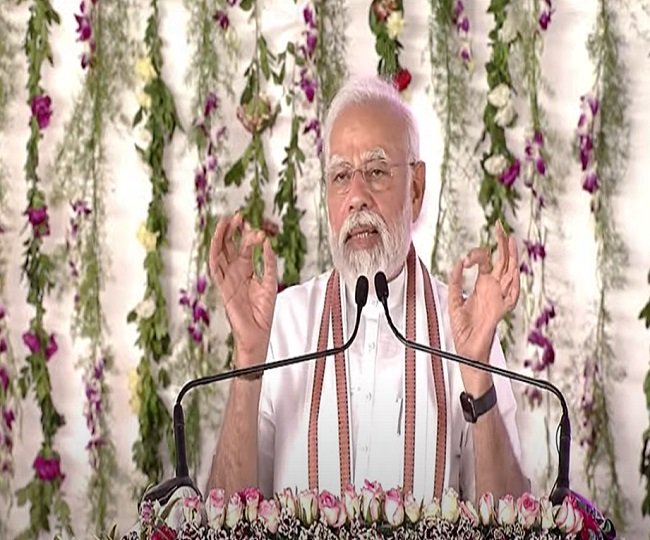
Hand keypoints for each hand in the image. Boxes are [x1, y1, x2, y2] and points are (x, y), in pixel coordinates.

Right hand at [209, 213, 277, 363]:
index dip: (247, 235)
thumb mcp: (271, 282)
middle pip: (229, 246)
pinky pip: (215, 268)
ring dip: (221, 237)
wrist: (257, 332)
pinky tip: (218, 241)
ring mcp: (227, 278)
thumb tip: (267, 243)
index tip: (252, 224)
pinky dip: (215, 253)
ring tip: (226, 222)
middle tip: (237, 216)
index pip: (244, 247)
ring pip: (220, 253)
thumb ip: (269, 263)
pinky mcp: (222, 287)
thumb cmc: (264, 311)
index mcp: (247, 270)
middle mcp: (235, 272)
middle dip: (232, 230)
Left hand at [448, 221, 519, 392]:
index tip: (467, 255)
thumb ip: (456, 282)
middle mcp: (493, 290)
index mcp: (483, 286)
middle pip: (502, 263)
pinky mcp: (500, 311)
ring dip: (511, 259)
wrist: (466, 350)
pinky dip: (512, 285)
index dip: (479, 253)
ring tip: (511, 241)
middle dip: (502, 245)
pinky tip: (513, 272)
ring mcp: (499, 299)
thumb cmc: (463, 328)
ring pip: (509, 274)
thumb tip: (458, 264)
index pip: (487, 262)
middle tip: (501, 228)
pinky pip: (510, 296)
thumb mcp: (454, 300)